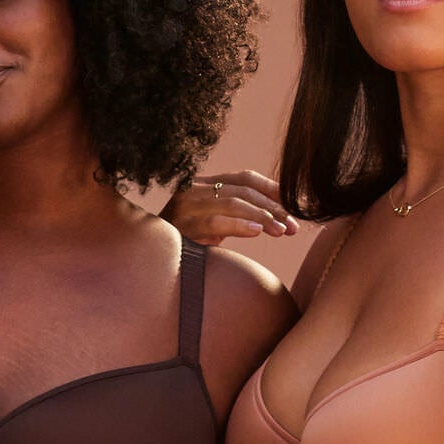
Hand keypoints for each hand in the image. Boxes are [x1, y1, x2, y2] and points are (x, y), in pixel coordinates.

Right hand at [163, 169, 297, 243]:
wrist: (148, 265)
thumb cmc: (185, 246)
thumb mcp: (213, 225)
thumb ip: (238, 215)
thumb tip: (281, 217)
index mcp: (201, 185)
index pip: (244, 178)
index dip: (272, 190)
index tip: (294, 206)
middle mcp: (191, 189)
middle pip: (242, 190)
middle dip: (272, 207)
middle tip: (293, 226)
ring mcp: (184, 206)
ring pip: (231, 201)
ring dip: (261, 216)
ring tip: (281, 231)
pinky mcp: (180, 225)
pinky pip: (215, 222)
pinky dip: (239, 225)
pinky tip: (257, 232)